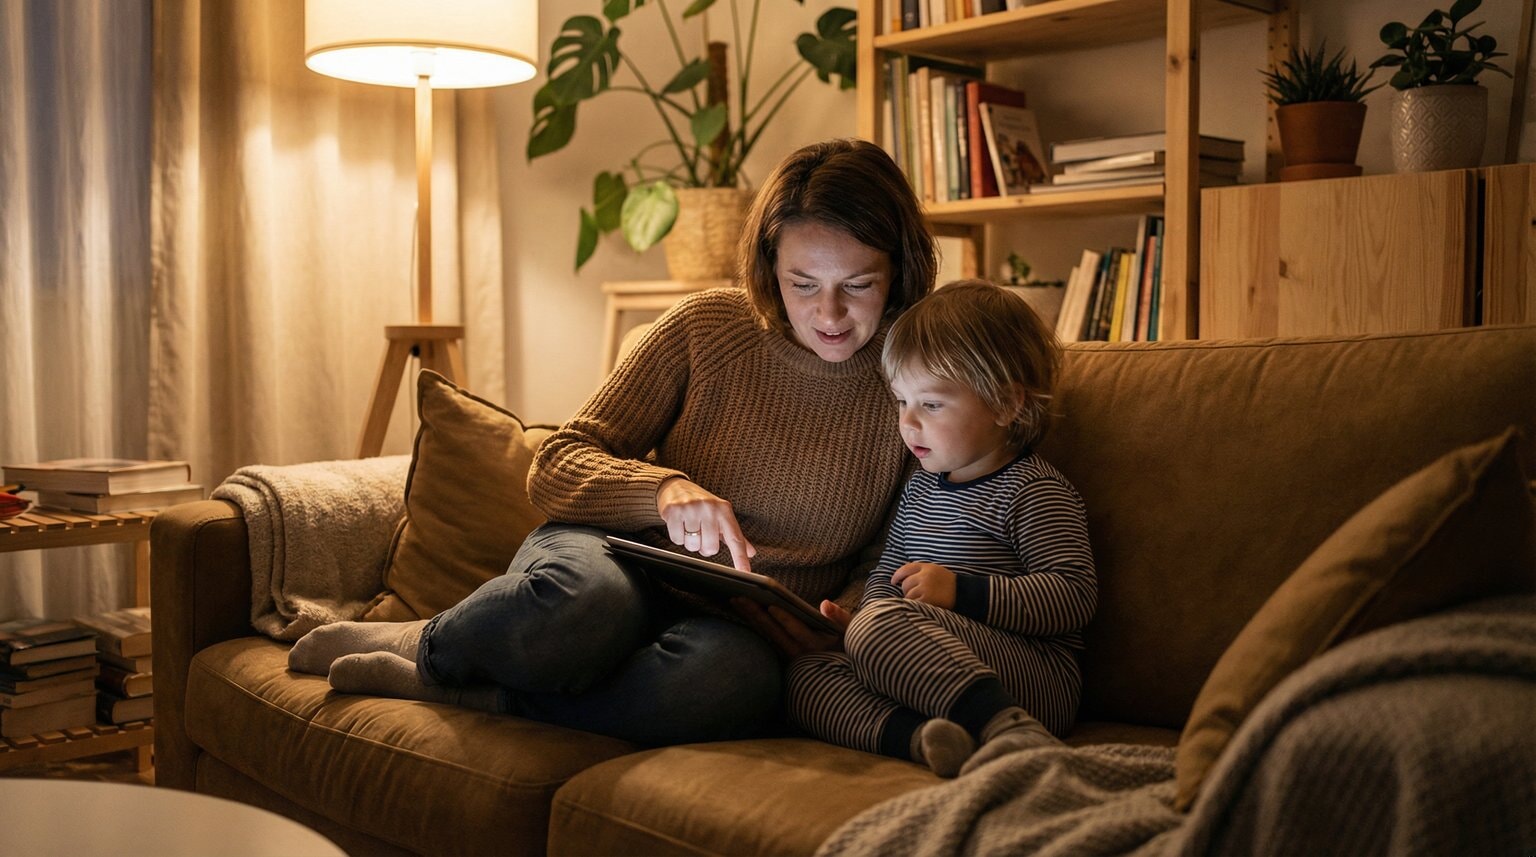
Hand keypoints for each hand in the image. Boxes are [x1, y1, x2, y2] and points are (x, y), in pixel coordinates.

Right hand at [657, 476, 755, 570]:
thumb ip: (735, 535)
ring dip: (690, 542)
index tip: (745, 572)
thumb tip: (751, 553)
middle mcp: (709, 508)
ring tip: (690, 527)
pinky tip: (679, 525)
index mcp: (724, 510)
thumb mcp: (721, 516)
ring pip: (693, 546)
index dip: (740, 557)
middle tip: (701, 534)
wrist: (676, 487)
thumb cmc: (702, 504)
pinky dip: (677, 537)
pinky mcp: (674, 511)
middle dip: (704, 547)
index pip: (735, 538)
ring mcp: (691, 508)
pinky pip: (677, 540)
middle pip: (710, 548)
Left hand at [732, 598, 848, 658]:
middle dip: (755, 614)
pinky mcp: (780, 656)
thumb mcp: (850, 631)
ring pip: (764, 635)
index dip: (784, 618)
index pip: (797, 630)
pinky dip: (752, 625)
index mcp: (816, 645)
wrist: (841, 674)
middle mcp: (798, 653)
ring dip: (749, 618)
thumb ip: (839, 617)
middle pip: (773, 632)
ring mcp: (787, 656)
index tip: (771, 605)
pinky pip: (763, 639)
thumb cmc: (846, 646)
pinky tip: (740, 612)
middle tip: (738, 596)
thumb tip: (825, 604)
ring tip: (734, 600)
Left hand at [891, 562, 956, 608]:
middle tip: (914, 595)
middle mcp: (924, 576)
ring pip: (908, 594)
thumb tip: (903, 575)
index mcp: (926, 567)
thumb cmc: (948, 583)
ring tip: (920, 600)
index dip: (897, 575)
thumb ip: (920, 571)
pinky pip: (914, 602)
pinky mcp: (927, 598)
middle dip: (907, 590)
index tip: (894, 581)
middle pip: (906, 583)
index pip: (906, 568)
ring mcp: (925, 587)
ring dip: (911, 599)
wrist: (963, 593)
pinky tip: (922, 605)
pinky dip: (916, 605)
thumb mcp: (935, 571)